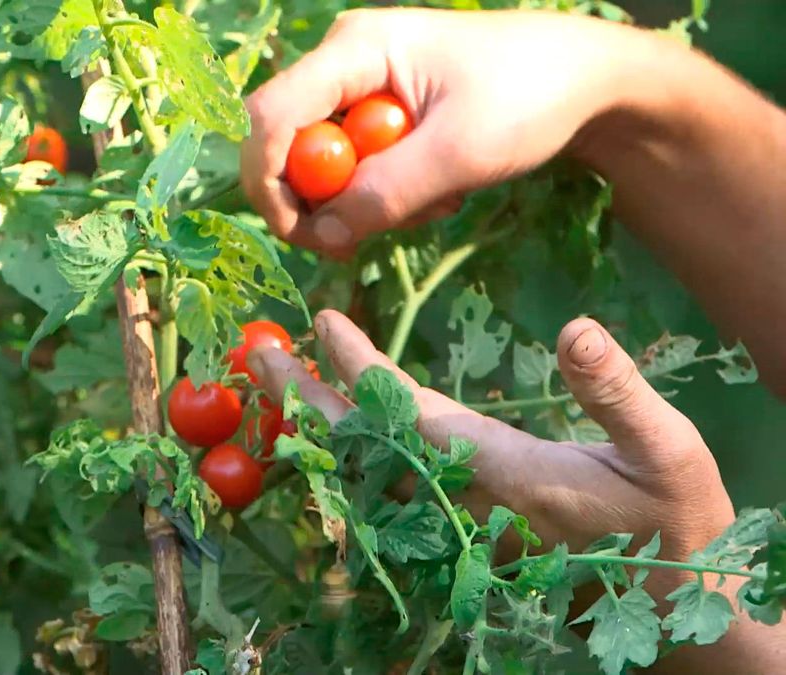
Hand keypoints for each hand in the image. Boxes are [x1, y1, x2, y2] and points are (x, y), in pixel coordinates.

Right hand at [240, 8, 654, 254]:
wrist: (585, 80)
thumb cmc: (529, 96)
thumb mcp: (460, 152)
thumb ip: (387, 192)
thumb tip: (323, 232)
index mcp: (354, 50)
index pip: (271, 116)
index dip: (269, 181)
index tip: (304, 235)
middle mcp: (341, 64)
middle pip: (286, 146)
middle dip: (322, 201)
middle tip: (367, 238)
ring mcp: (357, 89)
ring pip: (321, 168)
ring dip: (365, 203)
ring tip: (432, 203)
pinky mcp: (375, 116)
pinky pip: (353, 170)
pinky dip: (384, 196)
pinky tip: (434, 192)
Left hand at [246, 310, 733, 599]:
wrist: (667, 607)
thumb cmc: (672, 521)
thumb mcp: (669, 452)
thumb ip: (619, 393)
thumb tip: (577, 330)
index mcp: (502, 472)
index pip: (409, 414)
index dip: (361, 368)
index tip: (321, 322)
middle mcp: (460, 501)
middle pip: (361, 448)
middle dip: (304, 398)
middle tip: (257, 353)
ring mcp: (453, 522)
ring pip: (362, 474)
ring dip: (315, 426)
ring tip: (275, 383)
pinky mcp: (456, 532)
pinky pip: (380, 493)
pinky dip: (343, 458)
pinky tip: (325, 431)